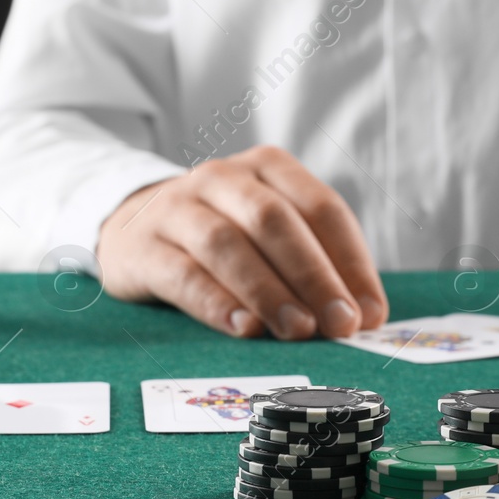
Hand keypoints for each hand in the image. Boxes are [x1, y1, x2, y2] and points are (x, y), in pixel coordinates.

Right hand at [96, 145, 388, 339]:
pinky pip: (181, 273)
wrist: (129, 227)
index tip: (369, 313)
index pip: (321, 207)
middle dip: (314, 276)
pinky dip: (215, 303)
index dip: (351, 261)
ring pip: (226, 244)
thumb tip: (361, 317)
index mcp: (266, 167)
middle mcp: (222, 178)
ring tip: (297, 331)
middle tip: (339, 324)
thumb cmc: (220, 236)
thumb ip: (310, 264)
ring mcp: (177, 208)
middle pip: (275, 221)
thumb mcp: (265, 233)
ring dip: (268, 291)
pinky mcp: (142, 245)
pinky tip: (243, 329)